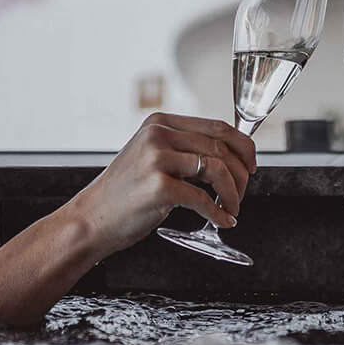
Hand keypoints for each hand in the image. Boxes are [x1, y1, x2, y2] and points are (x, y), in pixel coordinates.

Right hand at [68, 112, 256, 257]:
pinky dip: (218, 213)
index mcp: (160, 123)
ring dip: (232, 193)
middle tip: (242, 193)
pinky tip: (221, 221)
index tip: (252, 165)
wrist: (91, 220)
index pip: (217, 126)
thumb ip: (183, 150)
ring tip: (230, 208)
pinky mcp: (159, 187)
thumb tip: (229, 158)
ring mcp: (157, 159)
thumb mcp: (151, 157)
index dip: (243, 146)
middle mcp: (158, 135)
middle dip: (241, 173)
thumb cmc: (124, 194)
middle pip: (221, 147)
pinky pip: (203, 199)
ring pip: (217, 170)